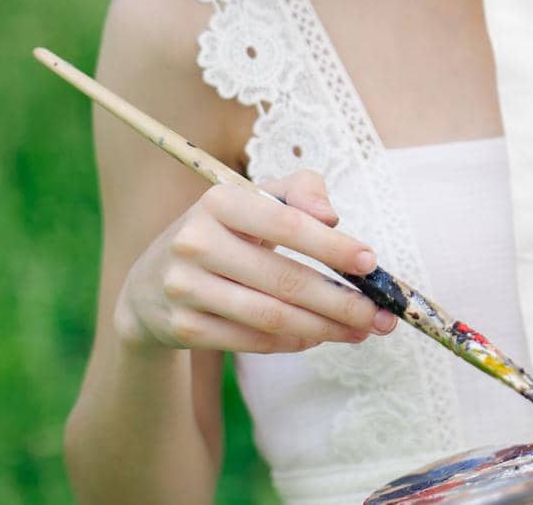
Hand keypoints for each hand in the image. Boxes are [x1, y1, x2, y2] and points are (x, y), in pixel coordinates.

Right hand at [114, 169, 398, 354]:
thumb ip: (300, 191)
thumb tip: (331, 216)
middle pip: (285, 279)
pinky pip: (252, 341)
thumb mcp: (255, 199)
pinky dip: (293, 341)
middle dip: (342, 301)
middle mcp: (196, 242)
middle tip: (380, 314)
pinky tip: (320, 337)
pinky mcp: (183, 328)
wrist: (151, 283)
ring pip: (272, 316)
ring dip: (326, 327)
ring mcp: (185, 288)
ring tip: (362, 330)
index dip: (333, 245)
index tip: (371, 263)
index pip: (287, 223)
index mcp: (219, 201)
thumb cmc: (226, 233)